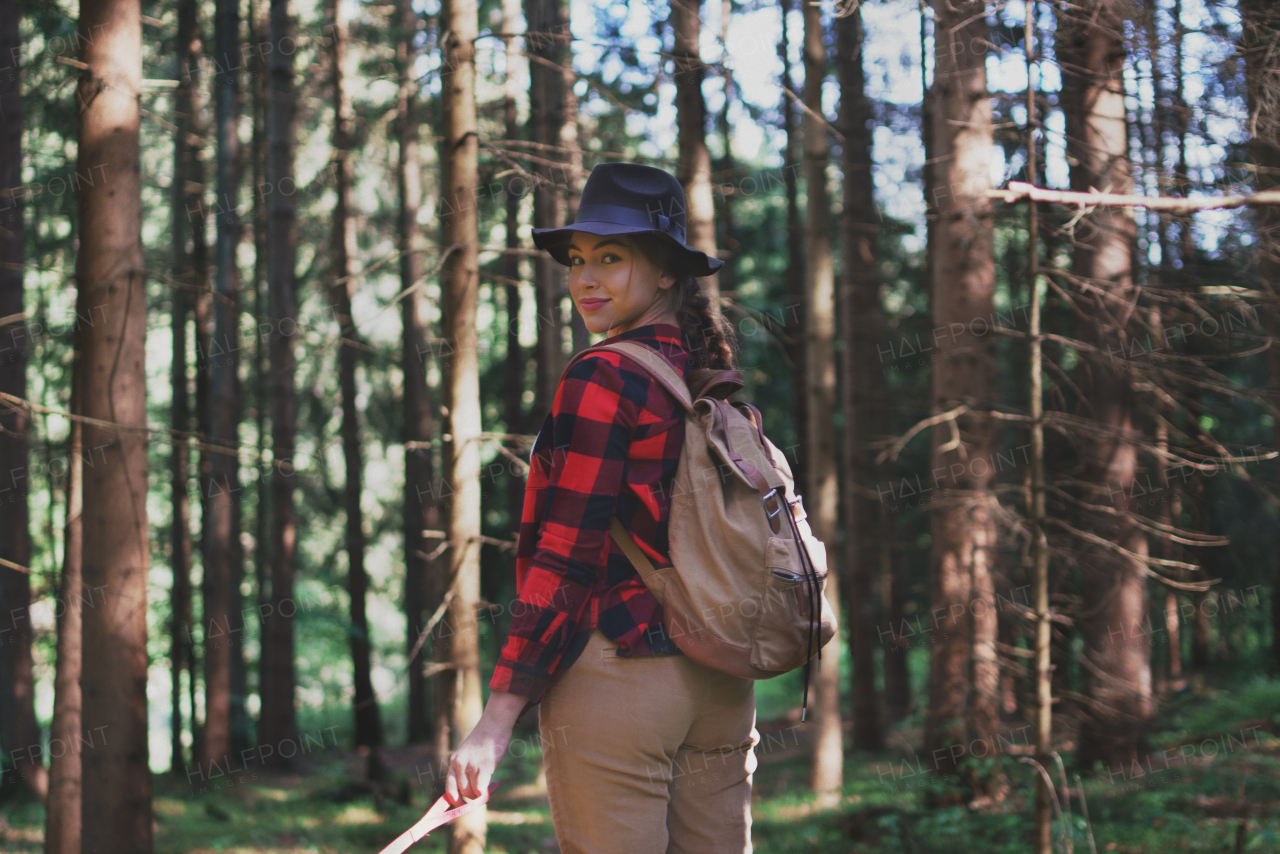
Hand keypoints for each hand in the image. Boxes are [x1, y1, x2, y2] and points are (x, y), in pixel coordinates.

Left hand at [443, 690, 526, 805]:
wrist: (494, 723)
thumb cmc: (484, 740)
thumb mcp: (468, 753)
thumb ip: (466, 770)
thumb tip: (469, 793)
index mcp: (453, 762)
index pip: (448, 791)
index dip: (456, 802)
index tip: (465, 805)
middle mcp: (459, 765)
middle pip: (463, 794)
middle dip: (474, 797)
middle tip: (485, 790)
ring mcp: (471, 766)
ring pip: (472, 793)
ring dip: (483, 794)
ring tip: (492, 784)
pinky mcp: (484, 766)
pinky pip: (481, 790)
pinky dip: (488, 792)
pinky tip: (495, 784)